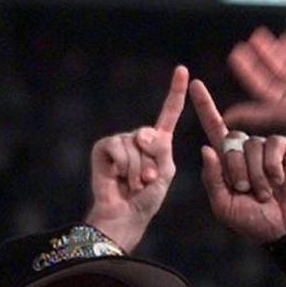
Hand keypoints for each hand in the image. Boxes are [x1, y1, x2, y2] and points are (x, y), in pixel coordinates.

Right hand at [85, 65, 186, 251]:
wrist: (125, 216)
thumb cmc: (147, 199)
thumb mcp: (165, 171)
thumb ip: (161, 148)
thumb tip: (140, 134)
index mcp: (158, 142)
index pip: (168, 112)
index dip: (175, 91)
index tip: (182, 70)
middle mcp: (138, 138)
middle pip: (150, 134)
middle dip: (151, 161)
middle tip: (146, 181)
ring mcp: (119, 142)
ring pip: (134, 144)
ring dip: (137, 169)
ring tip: (133, 184)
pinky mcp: (103, 148)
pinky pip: (118, 147)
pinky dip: (123, 165)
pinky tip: (119, 178)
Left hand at [192, 79, 285, 243]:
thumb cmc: (255, 220)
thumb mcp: (224, 205)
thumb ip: (212, 179)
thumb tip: (206, 148)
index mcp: (229, 161)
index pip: (215, 128)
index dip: (205, 107)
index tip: (194, 84)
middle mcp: (247, 149)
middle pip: (229, 141)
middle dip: (234, 171)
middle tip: (246, 191)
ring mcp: (268, 147)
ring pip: (250, 145)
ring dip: (254, 174)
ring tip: (265, 192)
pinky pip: (272, 145)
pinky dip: (272, 167)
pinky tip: (279, 180)